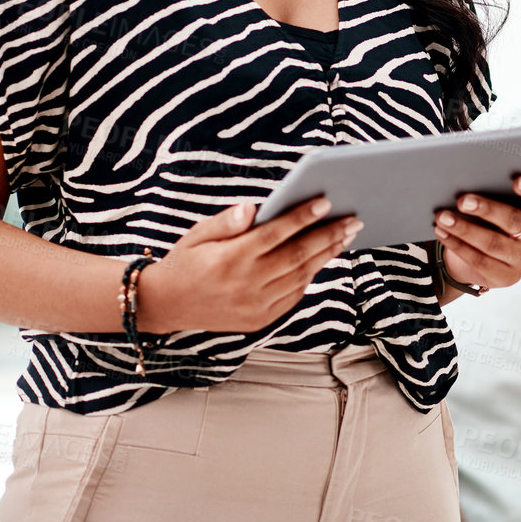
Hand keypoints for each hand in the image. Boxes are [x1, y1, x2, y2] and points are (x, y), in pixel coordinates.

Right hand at [137, 196, 360, 333]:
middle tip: (353, 218)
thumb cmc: (186, 261)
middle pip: (297, 255)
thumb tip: (253, 209)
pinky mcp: (260, 319)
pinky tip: (324, 257)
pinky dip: (311, 275)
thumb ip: (227, 221)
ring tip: (347, 235)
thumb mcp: (198, 234)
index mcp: (230, 259)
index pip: (275, 233)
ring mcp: (255, 306)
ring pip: (301, 276)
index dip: (302, 216)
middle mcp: (246, 284)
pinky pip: (294, 295)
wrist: (167, 305)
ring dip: (327, 254)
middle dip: (329, 235)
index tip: (325, 201)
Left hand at [434, 175, 520, 293]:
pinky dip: (457, 245)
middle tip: (462, 200)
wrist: (481, 253)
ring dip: (465, 229)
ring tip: (442, 216)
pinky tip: (442, 232)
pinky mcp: (506, 276)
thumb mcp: (498, 199)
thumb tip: (480, 162)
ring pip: (493, 243)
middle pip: (514, 221)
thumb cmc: (490, 215)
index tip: (517, 180)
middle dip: (486, 209)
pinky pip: (479, 261)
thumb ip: (497, 183)